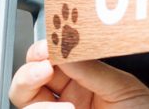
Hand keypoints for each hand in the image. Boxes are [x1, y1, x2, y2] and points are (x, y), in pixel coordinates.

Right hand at [9, 40, 148, 108]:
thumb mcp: (122, 86)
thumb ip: (91, 68)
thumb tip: (64, 46)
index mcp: (81, 84)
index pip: (47, 65)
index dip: (40, 54)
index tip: (45, 49)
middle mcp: (66, 103)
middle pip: (26, 88)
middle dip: (28, 76)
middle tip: (43, 71)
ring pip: (28, 108)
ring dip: (41, 106)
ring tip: (69, 108)